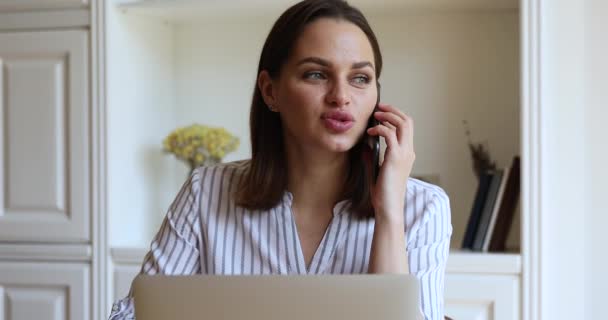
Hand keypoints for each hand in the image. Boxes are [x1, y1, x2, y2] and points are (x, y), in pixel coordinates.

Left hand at [366, 103, 414, 222]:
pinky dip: (380, 129)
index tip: (381, 114)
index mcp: (407, 154)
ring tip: (375, 116)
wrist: (388, 208)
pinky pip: (390, 134)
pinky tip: (370, 133)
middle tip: (379, 107)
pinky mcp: (395, 158)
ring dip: (387, 116)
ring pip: (403, 123)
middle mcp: (409, 151)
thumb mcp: (377, 172)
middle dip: (393, 110)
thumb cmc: (383, 195)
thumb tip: (366, 147)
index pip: (406, 127)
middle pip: (408, 121)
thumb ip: (372, 158)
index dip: (395, 116)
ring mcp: (404, 154)